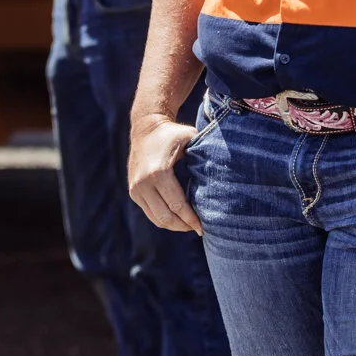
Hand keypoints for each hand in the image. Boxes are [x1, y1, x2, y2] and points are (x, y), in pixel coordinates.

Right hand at [127, 114, 203, 233]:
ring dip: (174, 226)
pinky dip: (164, 219)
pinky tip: (177, 218)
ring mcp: (136, 188)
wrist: (145, 127)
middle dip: (184, 226)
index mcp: (159, 172)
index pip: (178, 206)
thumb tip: (221, 175)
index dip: (191, 220)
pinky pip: (150, 213)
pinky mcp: (133, 191)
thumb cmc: (173, 134)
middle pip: (166, 217)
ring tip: (189, 225)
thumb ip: (203, 155)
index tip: (203, 227)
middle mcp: (144, 183)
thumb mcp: (189, 139)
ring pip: (157, 219)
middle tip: (198, 228)